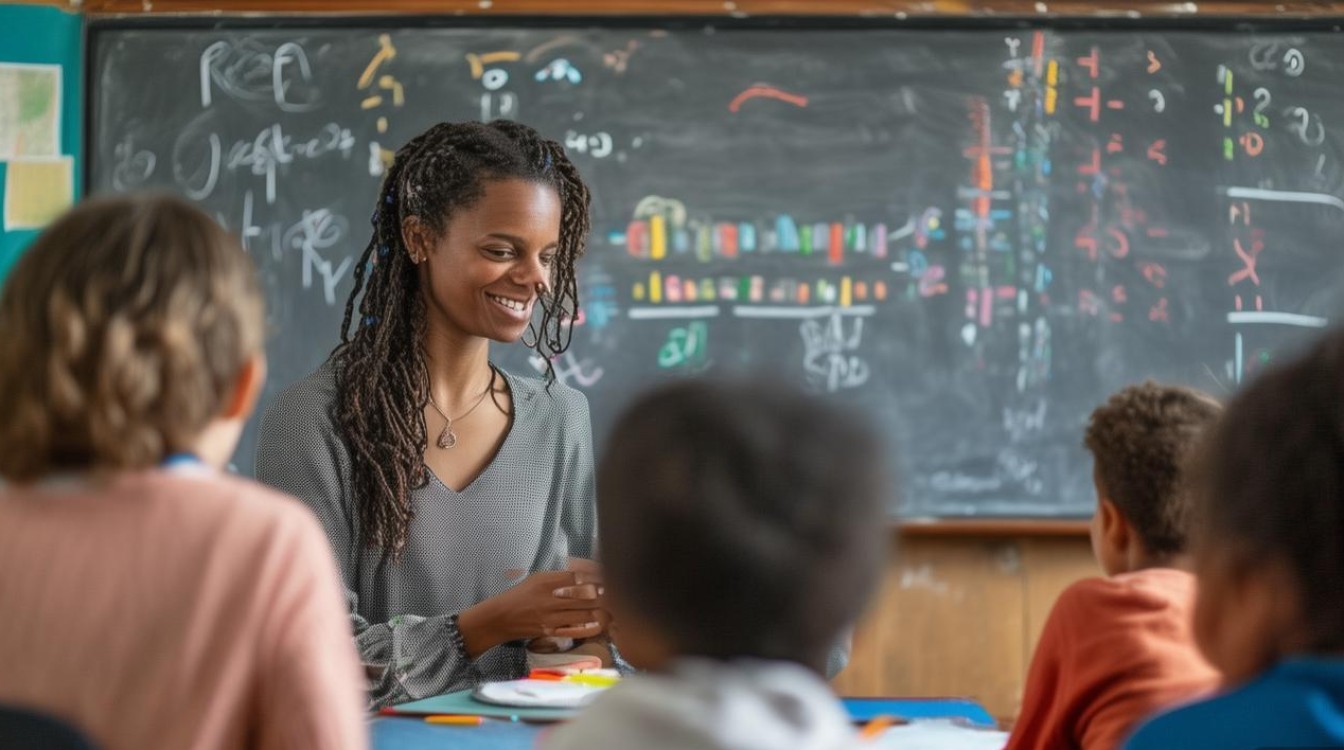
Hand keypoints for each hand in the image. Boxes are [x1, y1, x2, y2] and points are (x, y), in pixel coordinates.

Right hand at [458, 569, 607, 656]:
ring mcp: (551, 616)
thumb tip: (585, 574)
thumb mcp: (537, 578)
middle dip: (603, 595)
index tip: (607, 578)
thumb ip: (560, 577)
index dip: (595, 579)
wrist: (501, 618)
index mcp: (547, 581)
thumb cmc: (520, 594)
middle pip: (584, 596)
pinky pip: (575, 630)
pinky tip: (600, 623)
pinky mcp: (551, 631)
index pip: (577, 578)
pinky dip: (589, 626)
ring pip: (583, 613)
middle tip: (616, 593)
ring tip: (613, 608)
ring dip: (600, 611)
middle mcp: (550, 598)